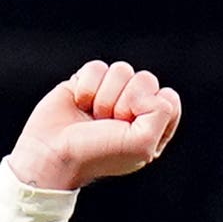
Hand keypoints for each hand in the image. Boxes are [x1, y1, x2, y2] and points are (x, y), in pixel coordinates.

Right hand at [7, 59, 181, 191]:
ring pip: (122, 70)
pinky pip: (97, 67)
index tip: (131, 127)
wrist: (53, 153)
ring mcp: (110, 95)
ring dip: (105, 96)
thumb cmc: (98, 154)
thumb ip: (163, 113)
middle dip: (126, 101)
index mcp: (152, 128)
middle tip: (110, 122)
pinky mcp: (87, 83)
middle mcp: (134, 110)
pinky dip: (87, 86)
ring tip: (93, 116)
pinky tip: (80, 104)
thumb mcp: (143, 144)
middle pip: (147, 79)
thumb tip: (148, 88)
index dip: (150, 108)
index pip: (169, 99)